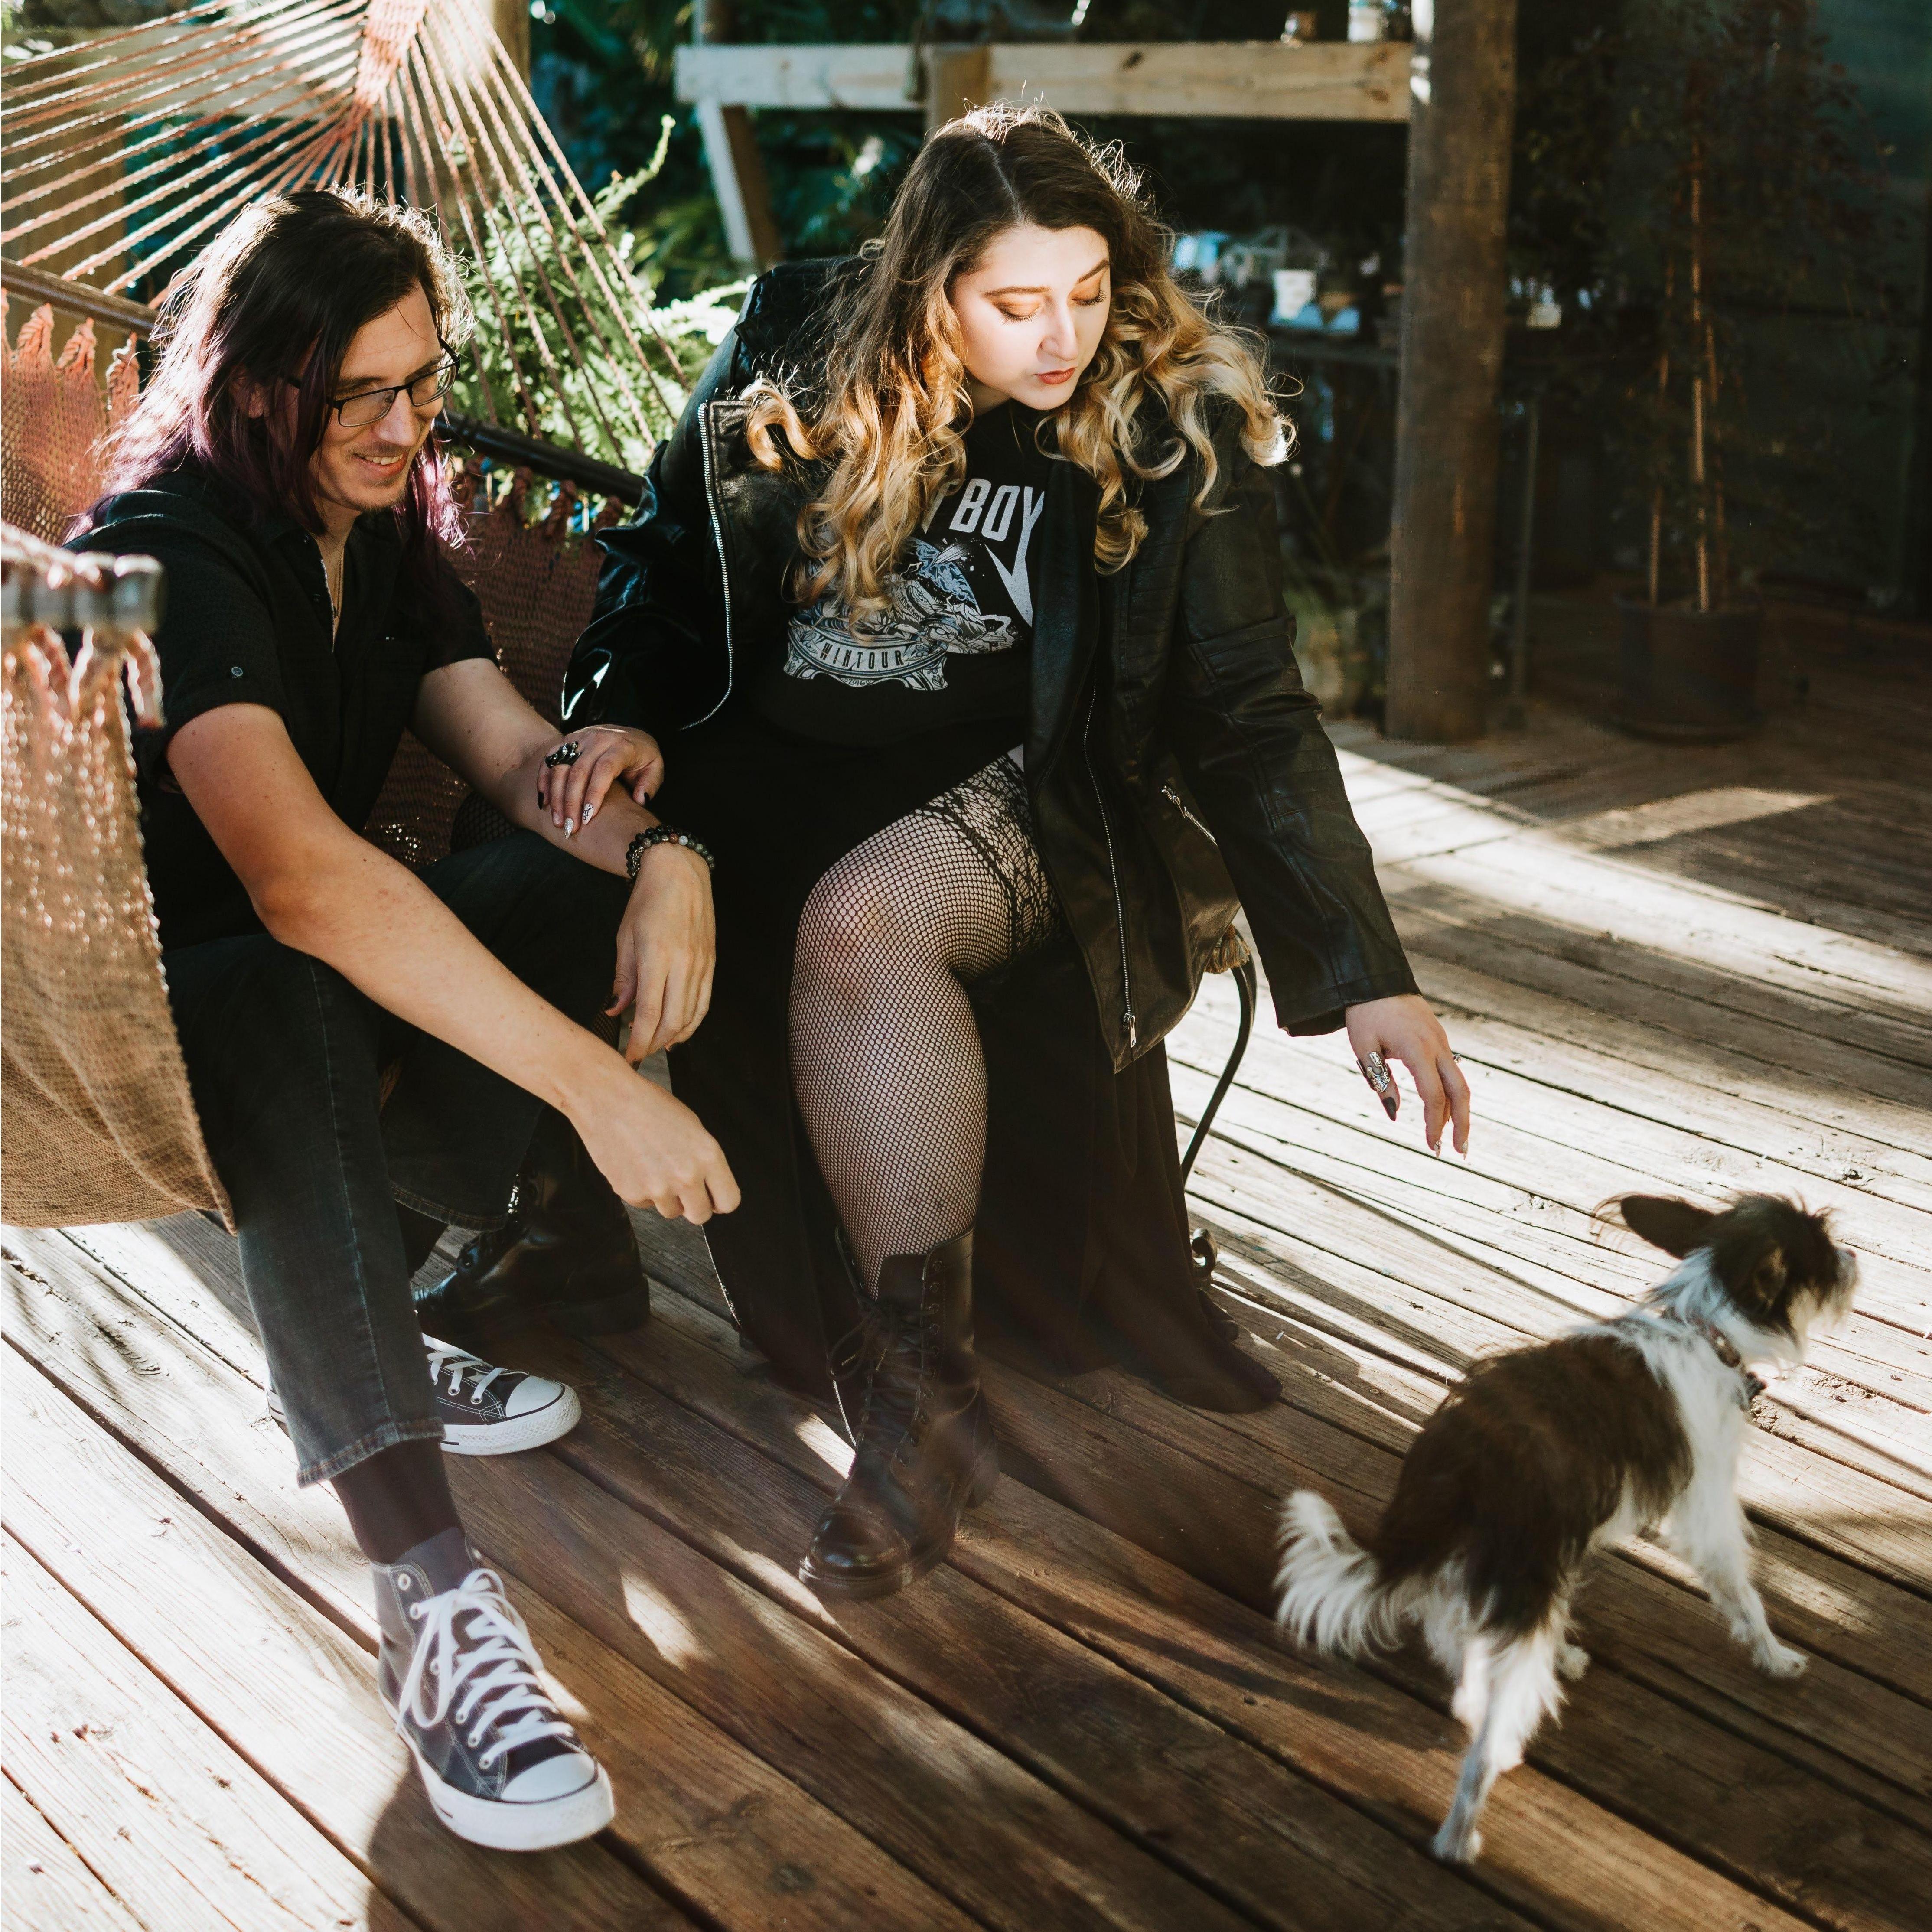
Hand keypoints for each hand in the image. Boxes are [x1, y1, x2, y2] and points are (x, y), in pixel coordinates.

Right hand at [538, 724, 662, 836]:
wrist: (632, 735)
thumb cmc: (644, 758)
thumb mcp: (656, 769)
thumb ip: (650, 784)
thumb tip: (640, 800)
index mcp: (621, 745)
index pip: (604, 769)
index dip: (594, 793)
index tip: (588, 817)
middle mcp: (598, 738)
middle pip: (578, 770)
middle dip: (572, 802)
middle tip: (570, 828)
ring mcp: (580, 738)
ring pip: (560, 766)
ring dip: (556, 796)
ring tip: (558, 821)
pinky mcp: (567, 740)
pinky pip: (550, 759)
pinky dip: (544, 780)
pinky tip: (545, 803)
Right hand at [573, 1056, 738, 1222]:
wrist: (607, 1100)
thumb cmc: (649, 1106)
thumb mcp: (692, 1127)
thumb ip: (705, 1161)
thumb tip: (709, 1188)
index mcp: (708, 1156)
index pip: (729, 1201)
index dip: (720, 1201)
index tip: (713, 1197)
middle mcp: (686, 1177)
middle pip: (701, 1216)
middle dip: (694, 1206)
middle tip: (684, 1189)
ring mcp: (658, 1189)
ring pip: (671, 1212)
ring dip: (667, 1198)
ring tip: (654, 1167)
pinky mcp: (632, 1194)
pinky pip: (645, 1204)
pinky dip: (642, 1190)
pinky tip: (636, 1165)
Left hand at [610, 841, 714, 1060]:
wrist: (680, 872)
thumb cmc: (647, 901)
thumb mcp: (625, 937)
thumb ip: (623, 978)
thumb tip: (616, 1010)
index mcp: (657, 957)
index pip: (649, 1013)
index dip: (638, 1041)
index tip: (627, 1056)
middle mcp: (684, 964)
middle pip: (673, 1020)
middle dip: (654, 1043)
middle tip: (638, 1054)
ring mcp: (702, 965)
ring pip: (692, 1015)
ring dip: (674, 1036)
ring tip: (656, 1045)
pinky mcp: (711, 963)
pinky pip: (704, 1002)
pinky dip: (693, 1022)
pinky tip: (679, 1031)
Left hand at [1344, 994, 1470, 1154]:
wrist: (1375, 976)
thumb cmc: (1365, 1012)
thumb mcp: (1364, 1047)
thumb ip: (1380, 1081)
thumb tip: (1394, 1113)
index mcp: (1418, 1049)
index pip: (1433, 1095)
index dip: (1434, 1123)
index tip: (1430, 1144)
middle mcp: (1437, 1046)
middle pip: (1460, 1091)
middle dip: (1462, 1124)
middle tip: (1459, 1152)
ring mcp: (1441, 1041)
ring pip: (1458, 1082)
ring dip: (1458, 1111)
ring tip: (1453, 1138)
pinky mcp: (1439, 1038)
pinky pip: (1450, 1071)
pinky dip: (1450, 1093)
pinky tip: (1444, 1111)